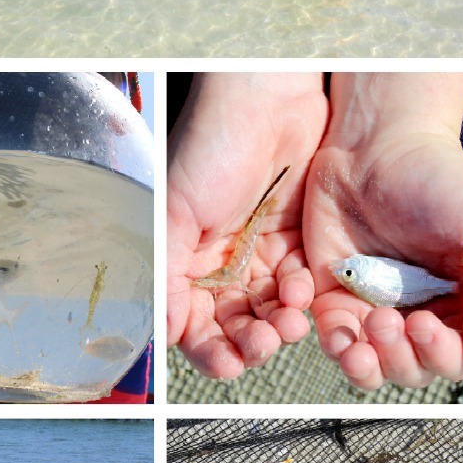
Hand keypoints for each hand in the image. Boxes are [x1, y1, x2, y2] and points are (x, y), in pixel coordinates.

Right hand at [168, 75, 328, 378]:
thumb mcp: (178, 210)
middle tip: (265, 340)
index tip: (228, 361)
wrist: (269, 101)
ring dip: (278, 325)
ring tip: (289, 318)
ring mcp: (256, 255)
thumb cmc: (212, 142)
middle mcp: (217, 262)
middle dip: (248, 343)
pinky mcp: (292, 244)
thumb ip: (167, 273)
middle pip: (232, 328)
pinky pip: (298, 289)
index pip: (190, 325)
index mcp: (180, 258)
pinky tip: (301, 288)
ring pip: (268, 315)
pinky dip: (300, 298)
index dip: (208, 350)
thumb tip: (161, 331)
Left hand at [304, 130, 462, 390]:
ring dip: (370, 363)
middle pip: (415, 368)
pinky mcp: (335, 297)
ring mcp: (376, 306)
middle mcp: (422, 311)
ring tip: (364, 331)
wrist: (374, 147)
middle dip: (403, 357)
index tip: (426, 325)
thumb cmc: (437, 178)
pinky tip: (338, 331)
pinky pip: (335, 340)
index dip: (441, 353)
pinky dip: (336, 345)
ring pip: (375, 365)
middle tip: (390, 323)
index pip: (457, 356)